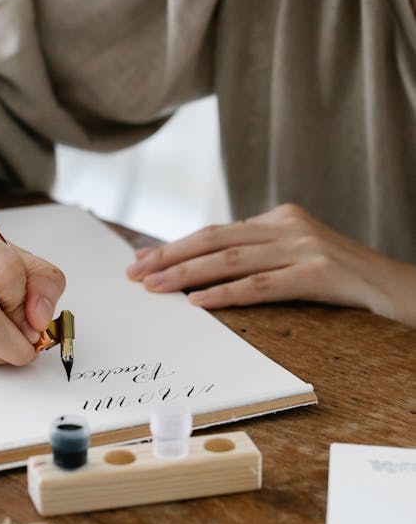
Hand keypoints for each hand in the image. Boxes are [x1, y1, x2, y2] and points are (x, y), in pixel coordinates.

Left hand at [126, 203, 415, 324]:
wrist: (404, 292)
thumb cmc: (348, 285)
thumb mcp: (300, 264)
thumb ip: (261, 262)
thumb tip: (205, 280)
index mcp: (281, 219)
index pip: (216, 232)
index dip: (175, 246)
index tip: (141, 259)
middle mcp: (289, 226)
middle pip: (215, 240)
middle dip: (169, 257)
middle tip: (133, 272)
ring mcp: (305, 248)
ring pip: (231, 259)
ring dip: (186, 275)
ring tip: (153, 287)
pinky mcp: (320, 274)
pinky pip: (263, 285)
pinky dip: (226, 294)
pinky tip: (198, 304)